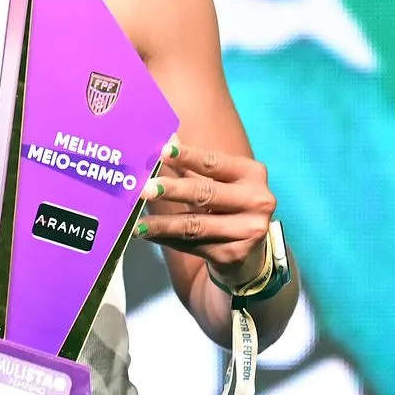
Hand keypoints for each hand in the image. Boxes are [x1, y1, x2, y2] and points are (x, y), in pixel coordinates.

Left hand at [137, 139, 278, 289]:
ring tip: (137, 222)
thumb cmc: (228, 208)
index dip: (188, 156)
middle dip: (173, 190)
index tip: (163, 151)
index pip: (214, 162)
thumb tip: (165, 140)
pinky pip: (192, 244)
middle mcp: (257, 200)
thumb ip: (190, 165)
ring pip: (196, 224)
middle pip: (205, 193)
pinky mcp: (235, 254)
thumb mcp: (217, 183)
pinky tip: (148, 235)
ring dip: (163, 223)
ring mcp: (249, 230)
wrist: (249, 253)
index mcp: (252, 174)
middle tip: (145, 188)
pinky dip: (167, 239)